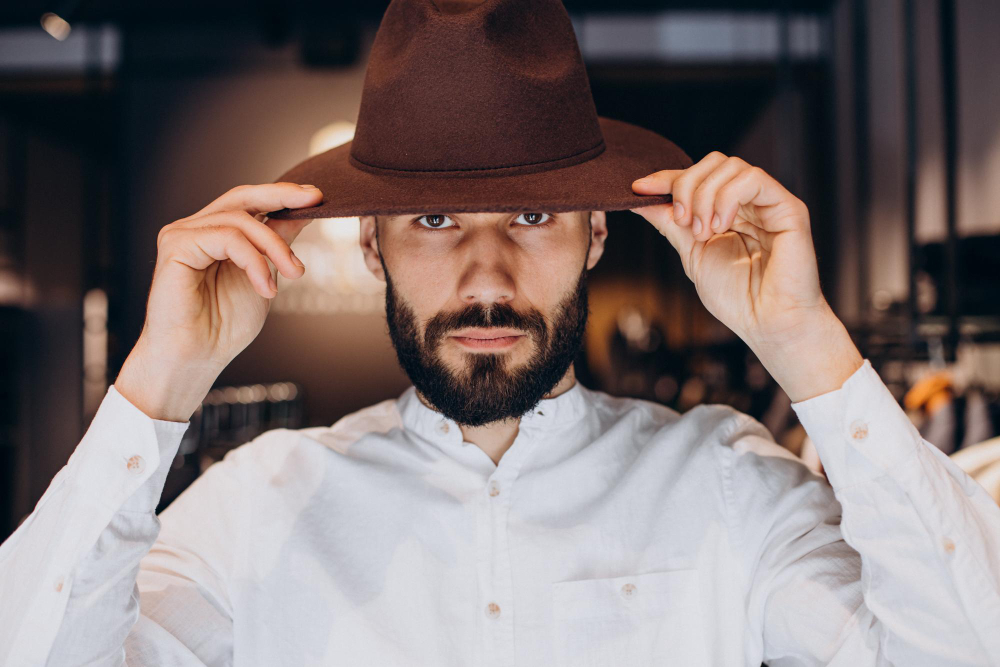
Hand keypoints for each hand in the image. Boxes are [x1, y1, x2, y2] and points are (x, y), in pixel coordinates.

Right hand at [115, 183, 321, 420]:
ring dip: (275, 247)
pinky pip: (226, 239)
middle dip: (282, 195)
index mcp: (216, 236)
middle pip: (241, 197)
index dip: (282, 195)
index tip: (317, 198)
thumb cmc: (223, 327)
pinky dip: (253, 261)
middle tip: (314, 200)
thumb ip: (277, 244)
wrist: (195, 360)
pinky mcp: (176, 246)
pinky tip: (266, 288)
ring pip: (240, 221)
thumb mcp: (264, 277)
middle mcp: (196, 229)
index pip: (249, 203)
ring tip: (293, 274)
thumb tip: (303, 213)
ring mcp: (183, 235)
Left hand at [630, 152, 861, 401]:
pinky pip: (753, 179)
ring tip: (704, 232)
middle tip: (682, 222)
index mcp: (728, 211)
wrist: (767, 324)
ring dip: (705, 196)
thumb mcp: (692, 254)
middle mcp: (750, 203)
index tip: (639, 189)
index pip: (697, 177)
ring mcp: (769, 203)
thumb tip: (639, 198)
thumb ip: (670, 223)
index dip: (667, 178)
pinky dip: (727, 197)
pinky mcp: (788, 208)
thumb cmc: (737, 298)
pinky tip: (721, 226)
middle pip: (713, 163)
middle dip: (686, 186)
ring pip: (731, 166)